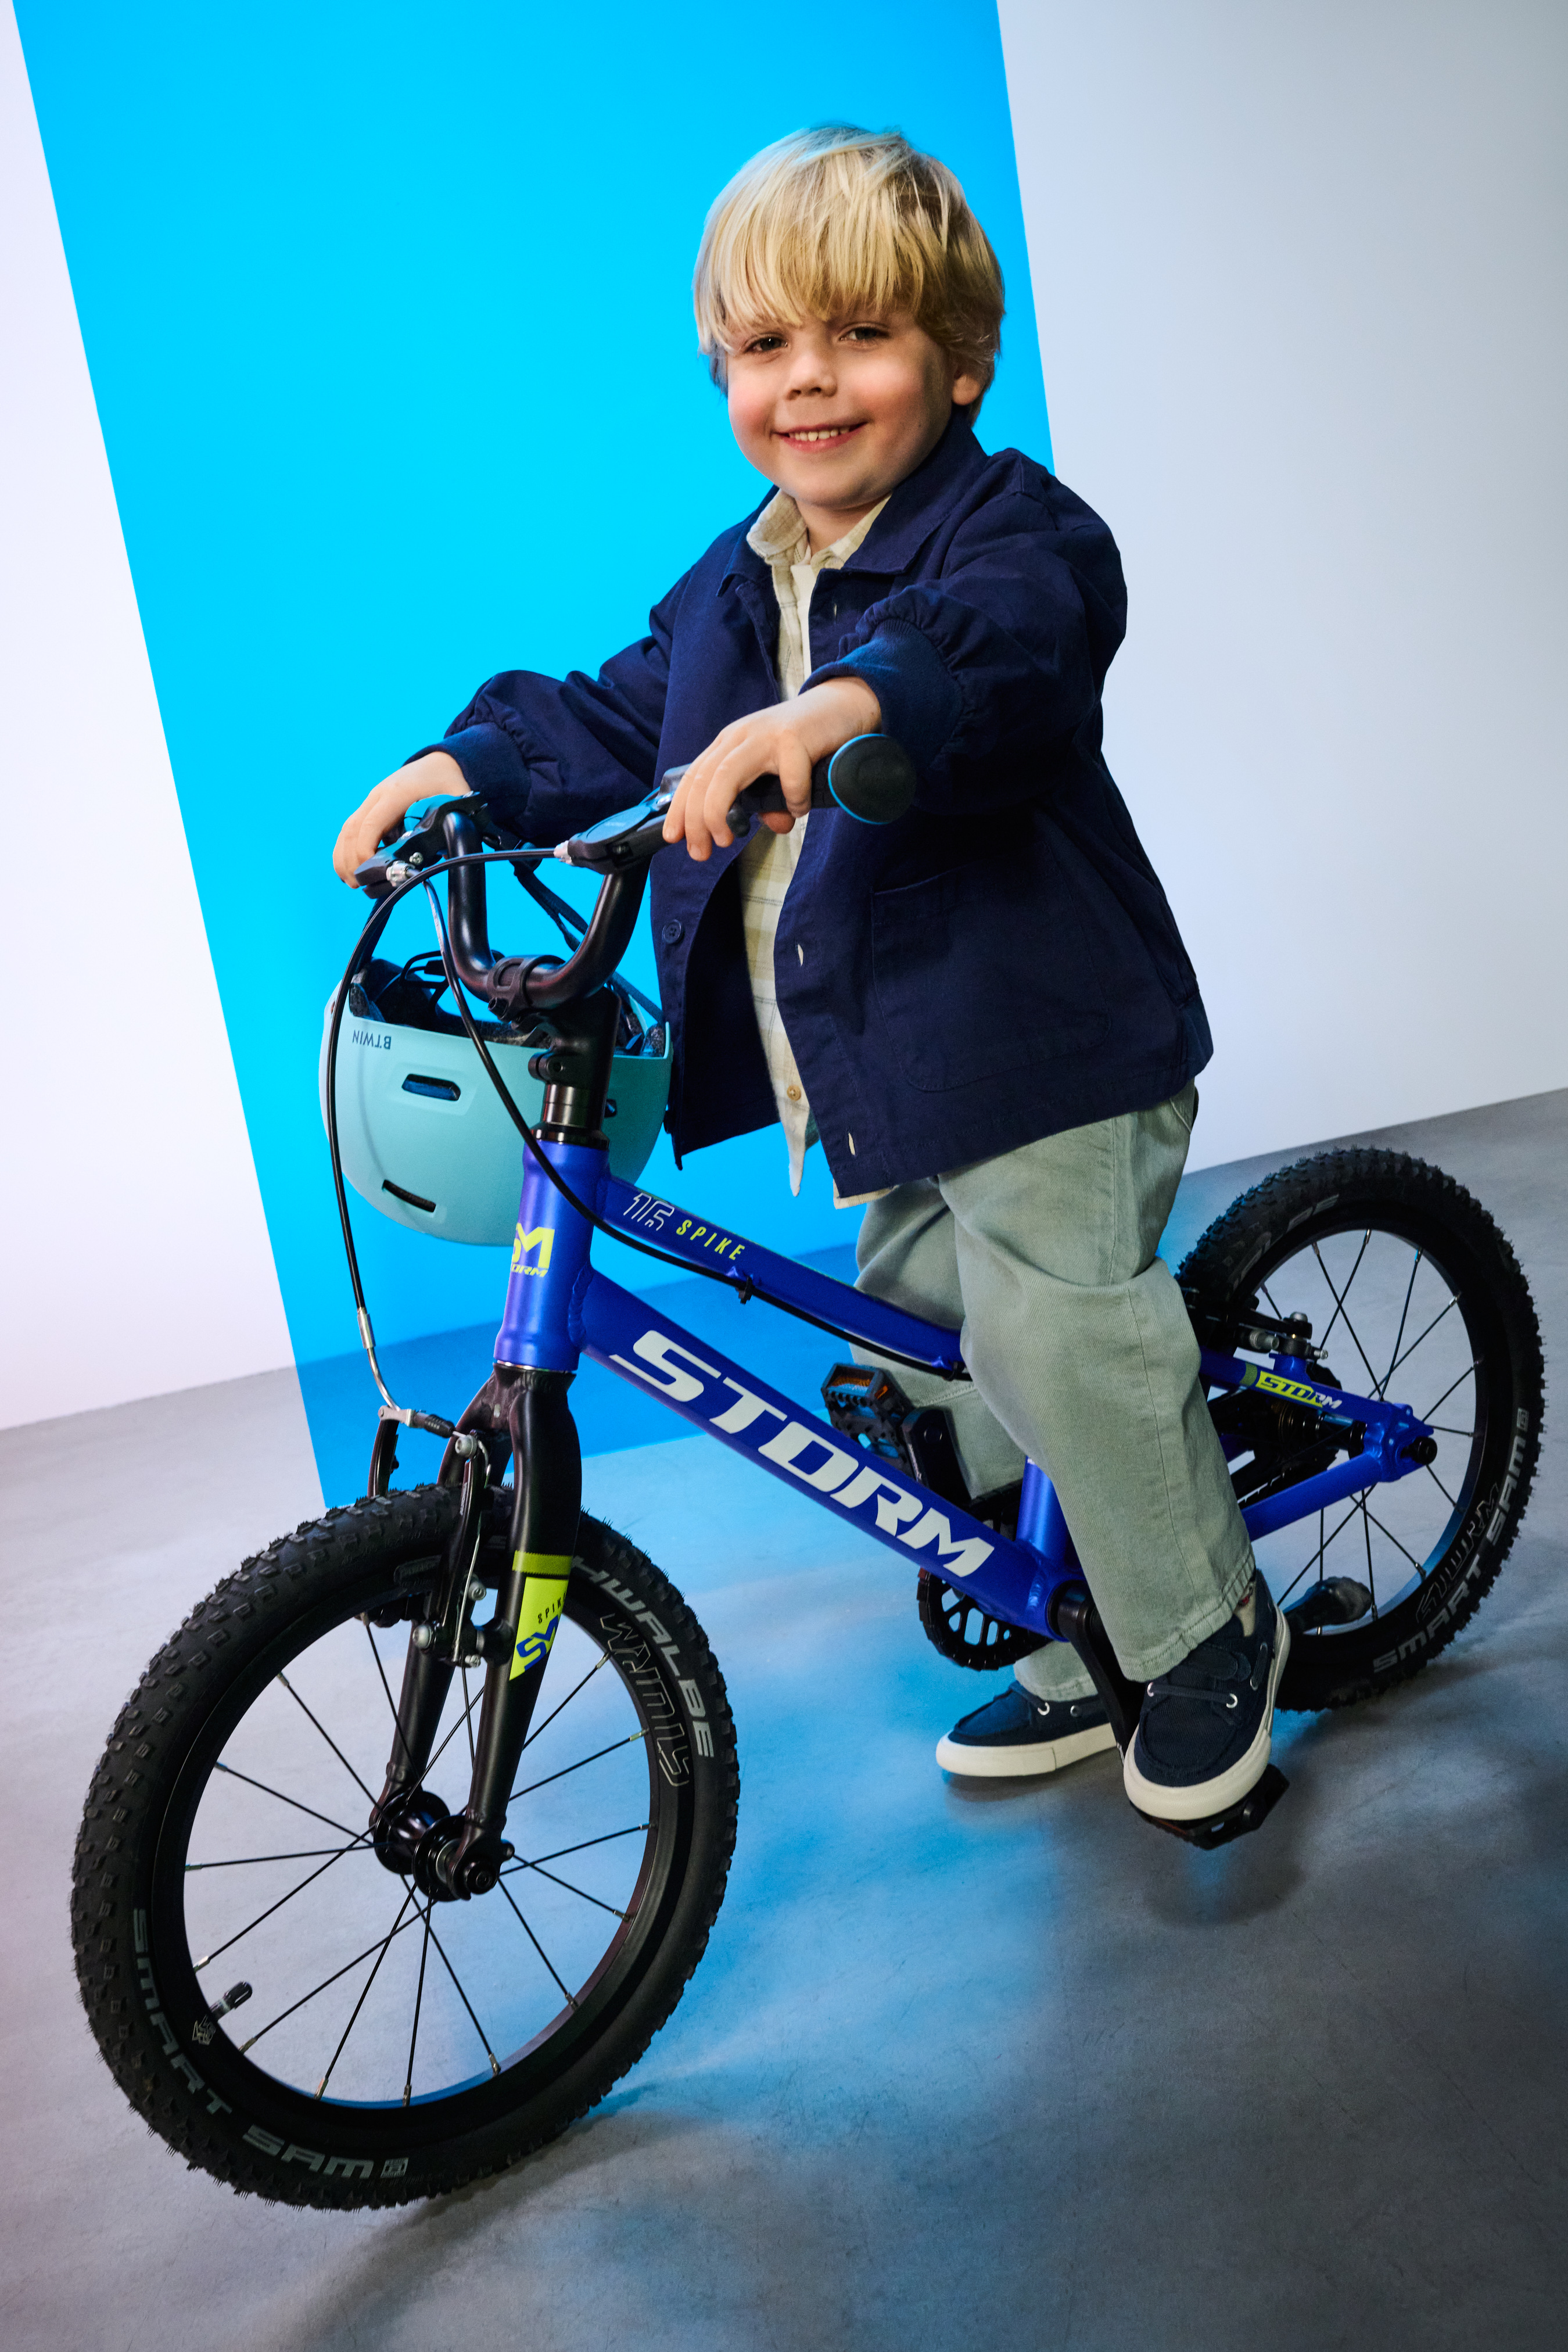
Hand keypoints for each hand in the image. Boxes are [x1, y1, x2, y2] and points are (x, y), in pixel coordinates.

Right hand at [333, 750, 466, 884]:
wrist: (439, 764)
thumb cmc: (447, 782)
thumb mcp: (457, 801)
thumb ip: (456, 823)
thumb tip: (454, 853)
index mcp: (397, 794)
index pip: (372, 823)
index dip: (366, 848)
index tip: (371, 870)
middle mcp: (378, 796)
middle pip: (353, 828)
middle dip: (351, 859)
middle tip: (358, 883)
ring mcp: (371, 801)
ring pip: (347, 829)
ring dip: (343, 856)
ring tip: (351, 881)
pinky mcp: (369, 808)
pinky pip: (349, 829)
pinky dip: (344, 849)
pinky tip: (346, 868)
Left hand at [662, 677, 881, 860]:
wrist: (843, 705)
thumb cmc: (807, 740)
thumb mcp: (779, 773)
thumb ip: (771, 801)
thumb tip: (776, 824)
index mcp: (730, 744)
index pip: (693, 777)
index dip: (679, 809)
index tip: (674, 838)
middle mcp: (741, 736)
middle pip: (703, 779)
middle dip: (695, 821)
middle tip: (700, 851)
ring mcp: (765, 735)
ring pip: (725, 776)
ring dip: (718, 812)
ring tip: (726, 839)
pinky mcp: (793, 738)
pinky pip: (788, 782)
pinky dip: (793, 802)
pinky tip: (800, 808)